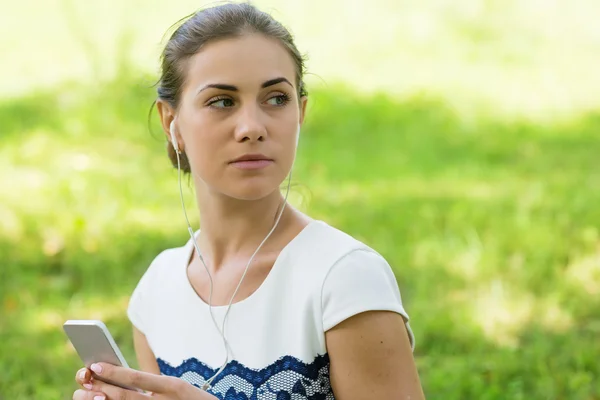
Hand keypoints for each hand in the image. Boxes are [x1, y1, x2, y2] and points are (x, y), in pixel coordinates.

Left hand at [73, 362, 216, 399]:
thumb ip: (155, 386)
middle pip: (127, 397)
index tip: (95, 365)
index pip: (138, 377)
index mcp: (173, 387)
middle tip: (83, 382)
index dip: (115, 372)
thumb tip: (123, 382)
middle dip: (102, 389)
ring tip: (87, 396)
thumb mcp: (179, 389)